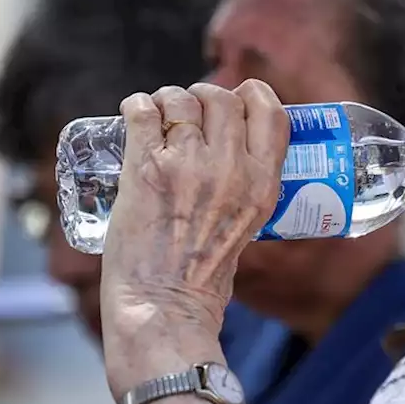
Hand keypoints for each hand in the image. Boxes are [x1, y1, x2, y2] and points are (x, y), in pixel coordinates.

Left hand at [98, 81, 288, 391]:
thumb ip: (246, 188)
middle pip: (221, 98)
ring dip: (166, 102)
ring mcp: (188, 165)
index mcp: (263, 183)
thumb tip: (229, 153)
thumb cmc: (202, 277)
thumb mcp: (249, 226)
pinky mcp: (146, 167)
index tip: (236, 100)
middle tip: (186, 115)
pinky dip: (136, 107)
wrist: (163, 308)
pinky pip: (142, 111)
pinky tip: (134, 116)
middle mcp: (230, 168)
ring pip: (179, 100)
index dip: (250, 95)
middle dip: (201, 97)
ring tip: (156, 120)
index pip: (270, 111)